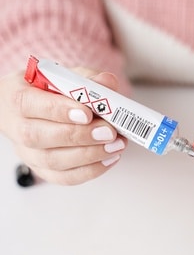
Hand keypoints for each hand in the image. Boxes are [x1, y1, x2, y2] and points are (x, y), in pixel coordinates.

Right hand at [0, 68, 127, 184]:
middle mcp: (16, 127)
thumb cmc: (53, 90)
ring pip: (52, 161)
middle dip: (79, 136)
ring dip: (89, 155)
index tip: (87, 114)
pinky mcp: (42, 169)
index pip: (28, 104)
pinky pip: (63, 177)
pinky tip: (110, 158)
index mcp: (16, 96)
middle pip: (38, 136)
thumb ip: (87, 79)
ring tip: (116, 145)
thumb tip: (107, 83)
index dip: (58, 110)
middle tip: (109, 132)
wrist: (39, 107)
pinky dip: (90, 170)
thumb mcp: (69, 76)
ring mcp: (27, 152)